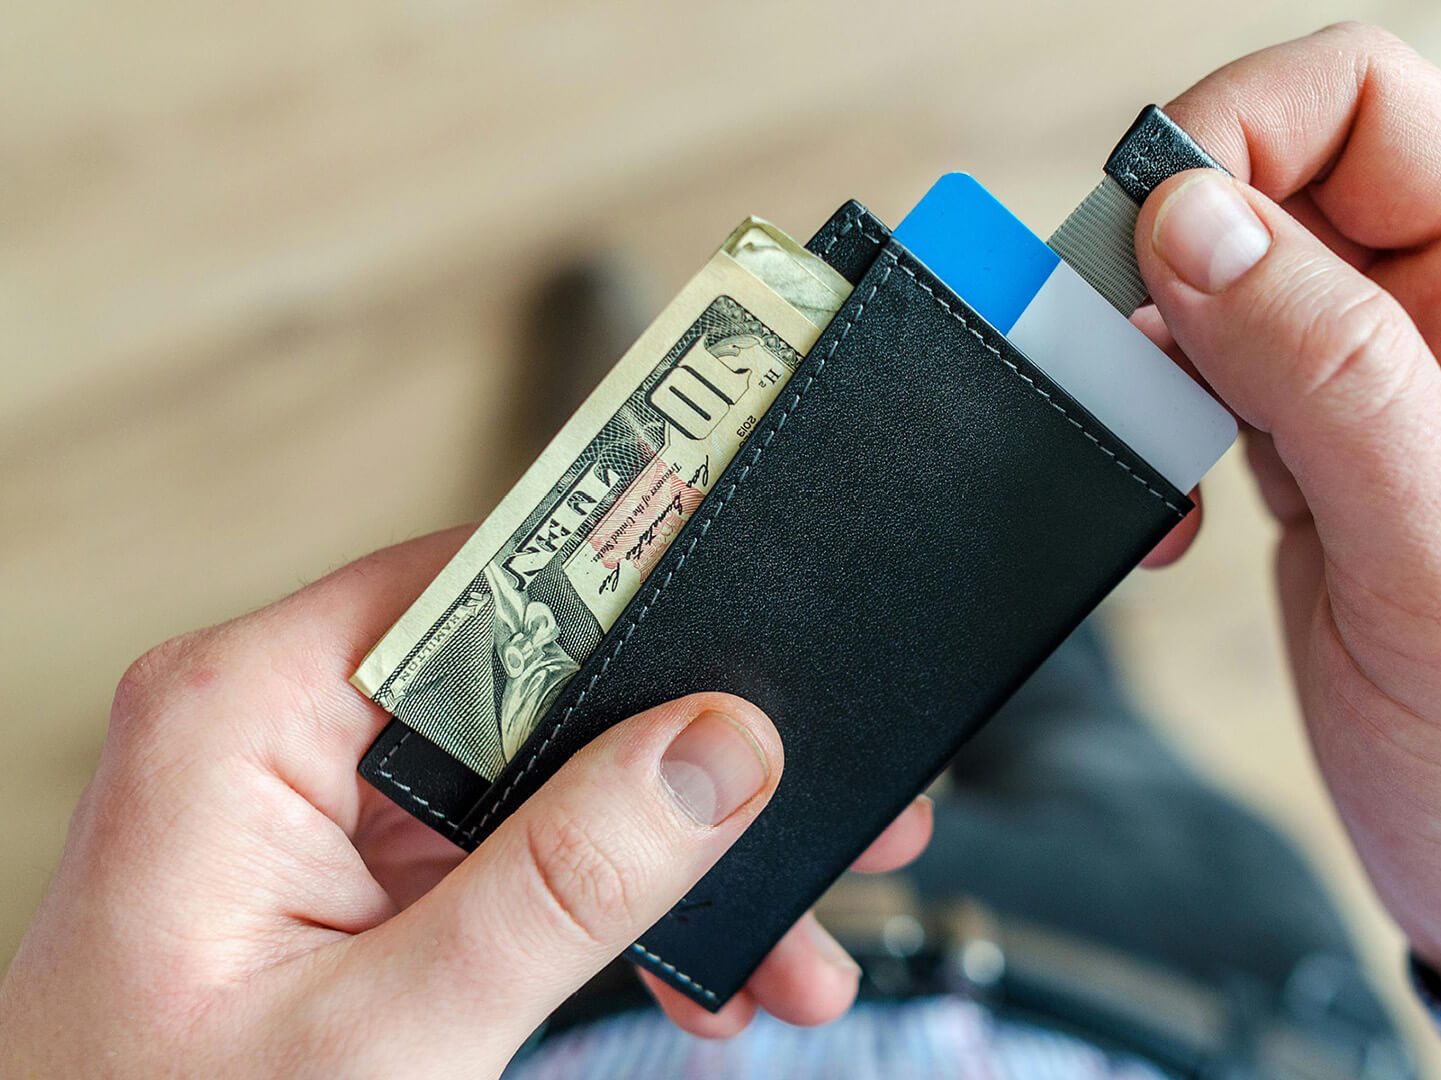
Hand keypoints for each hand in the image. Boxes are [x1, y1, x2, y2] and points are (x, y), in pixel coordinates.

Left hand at [0, 529, 932, 1075]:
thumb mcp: (392, 1032)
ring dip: (667, 859)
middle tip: (815, 803)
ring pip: (545, 780)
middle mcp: (279, 733)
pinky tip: (696, 971)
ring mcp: (318, 808)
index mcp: (243, 716)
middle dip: (685, 765)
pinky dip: (608, 910)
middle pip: (537, 684)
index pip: (482, 584)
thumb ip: (563, 882)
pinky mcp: (353, 877)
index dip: (634, 588)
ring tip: (782, 937)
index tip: (759, 607)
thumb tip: (716, 749)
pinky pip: (513, 854)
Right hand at [1135, 24, 1440, 1015]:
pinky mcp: (1333, 465)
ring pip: (1236, 279)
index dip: (1238, 131)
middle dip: (1171, 242)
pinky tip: (1169, 509)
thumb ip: (1331, 381)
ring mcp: (1394, 395)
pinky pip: (1219, 379)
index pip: (1371, 105)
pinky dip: (1159, 420)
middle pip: (1285, 178)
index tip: (1142, 232)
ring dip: (1156, 340)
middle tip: (1106, 350)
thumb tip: (1198, 217)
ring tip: (1138, 445)